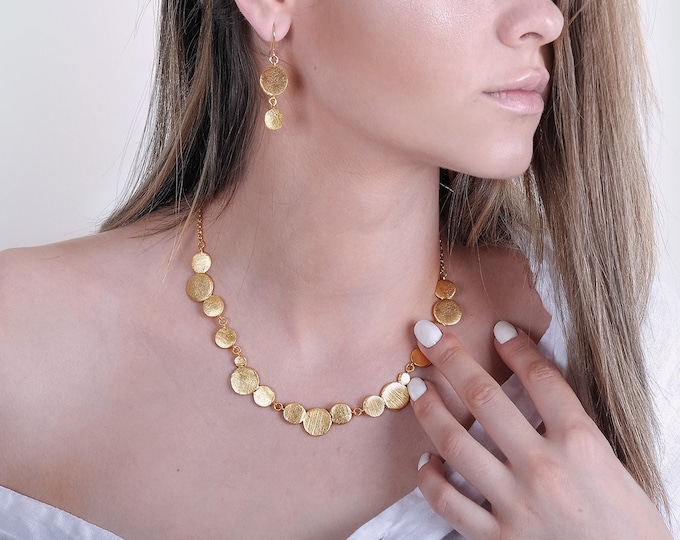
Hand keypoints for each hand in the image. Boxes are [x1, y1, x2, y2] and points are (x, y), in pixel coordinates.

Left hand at [407, 320, 670, 538]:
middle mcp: (544, 467)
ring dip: (429, 409)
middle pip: (485, 396)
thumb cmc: (630, 529)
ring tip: (416, 388)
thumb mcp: (612, 467)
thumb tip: (535, 399)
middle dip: (450, 357)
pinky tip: (426, 462)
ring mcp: (516, 503)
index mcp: (581, 444)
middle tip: (425, 333)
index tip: (498, 328)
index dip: (516, 346)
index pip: (541, 378)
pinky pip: (448, 502)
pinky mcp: (497, 539)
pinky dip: (429, 478)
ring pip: (455, 442)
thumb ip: (572, 431)